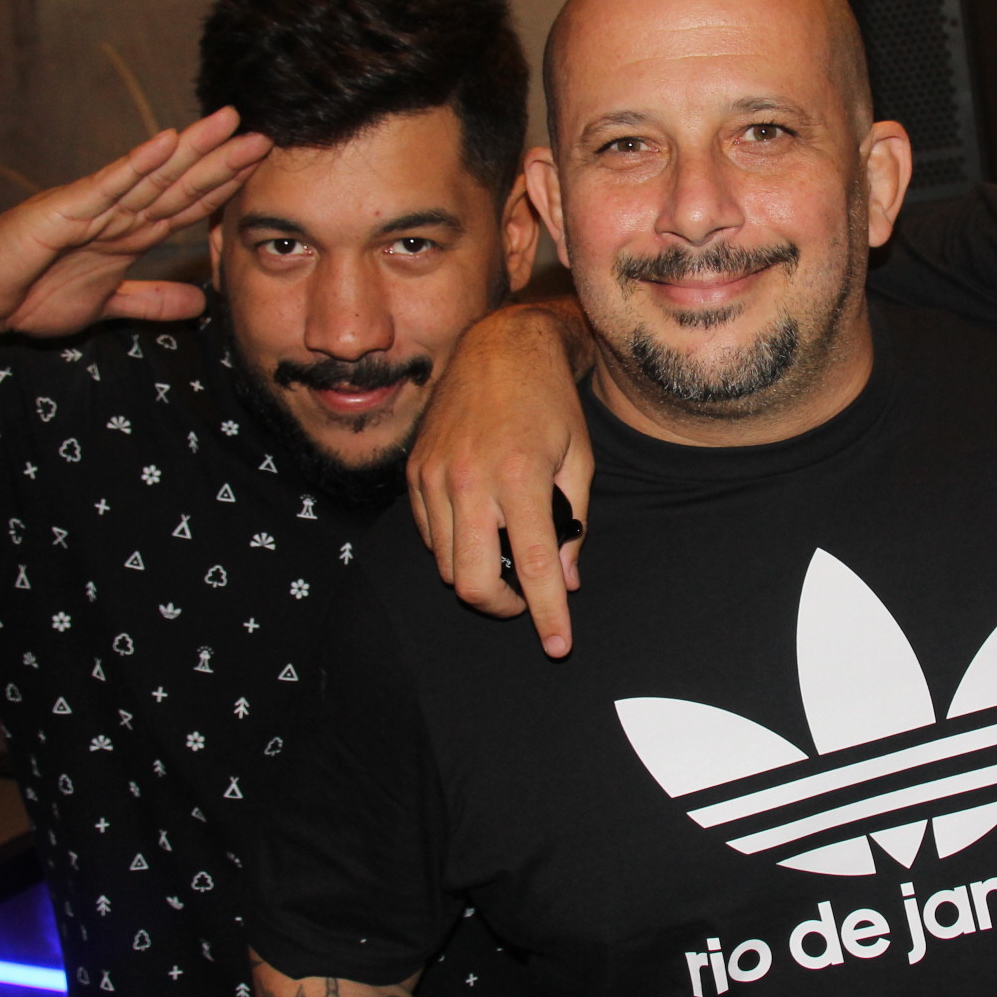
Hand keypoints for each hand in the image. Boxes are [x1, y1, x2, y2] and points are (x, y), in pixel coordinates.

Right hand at [0, 109, 268, 337]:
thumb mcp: (108, 306)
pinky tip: (167, 141)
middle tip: (265, 136)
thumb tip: (200, 305)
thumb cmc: (30, 295)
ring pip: (152, 175)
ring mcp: (91, 207)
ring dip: (192, 150)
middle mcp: (116, 212)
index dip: (225, 188)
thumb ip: (152, 301)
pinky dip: (137, 164)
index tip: (263, 171)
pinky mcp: (63, 210)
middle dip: (222, 161)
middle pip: (179, 183)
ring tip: (228, 123)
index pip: (187, 206)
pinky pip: (107, 185)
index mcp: (128, 233)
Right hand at [407, 303, 592, 656]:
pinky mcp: (416, 473)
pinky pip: (431, 536)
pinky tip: (480, 530)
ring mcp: (436, 478)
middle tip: (527, 599)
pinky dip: (455, 549)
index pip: (535, 568)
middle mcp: (470, 481)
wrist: (500, 349)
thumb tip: (564, 581)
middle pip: (474, 582)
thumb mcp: (580, 460)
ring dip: (478, 578)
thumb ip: (573, 524)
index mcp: (520, 478)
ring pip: (448, 565)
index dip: (547, 616)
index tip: (558, 646)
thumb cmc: (550, 404)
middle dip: (503, 606)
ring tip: (507, 561)